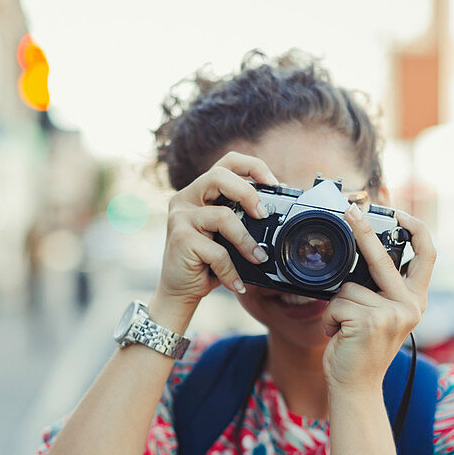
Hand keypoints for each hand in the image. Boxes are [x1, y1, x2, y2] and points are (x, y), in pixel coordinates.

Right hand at [155, 152, 278, 313]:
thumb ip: (241, 219)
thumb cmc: (206, 262)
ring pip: (223, 215)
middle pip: (219, 176)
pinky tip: (236, 283)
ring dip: (246, 241)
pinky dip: (231, 270)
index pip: (227, 162)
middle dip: (248, 193)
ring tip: (257, 258)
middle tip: (263, 215)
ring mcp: (181, 217)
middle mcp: (186, 198)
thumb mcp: (226, 236)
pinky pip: (217, 251)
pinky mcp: (181, 238)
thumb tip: (275, 212)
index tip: (274, 185)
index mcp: (200, 192)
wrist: (179, 291)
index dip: (253, 166)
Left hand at [319, 206, 436, 391]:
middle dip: (364, 231)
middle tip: (351, 210)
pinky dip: (330, 318)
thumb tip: (362, 252)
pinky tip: (339, 335)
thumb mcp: (382, 316)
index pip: (428, 255)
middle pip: (384, 258)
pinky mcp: (369, 322)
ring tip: (345, 329)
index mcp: (416, 300)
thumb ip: (381, 290)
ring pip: (349, 287)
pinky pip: (336, 303)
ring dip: (338, 306)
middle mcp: (410, 306)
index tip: (399, 212)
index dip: (416, 229)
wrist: (356, 387)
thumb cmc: (362, 350)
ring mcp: (392, 314)